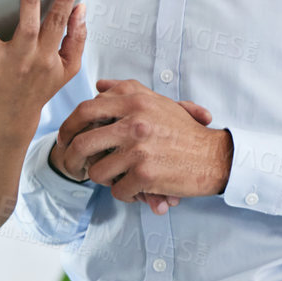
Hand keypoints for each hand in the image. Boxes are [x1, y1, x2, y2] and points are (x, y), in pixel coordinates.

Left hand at [0, 0, 86, 139]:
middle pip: (27, 28)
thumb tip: (80, 8)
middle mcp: (23, 59)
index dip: (66, 0)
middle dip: (29, 3)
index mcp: (46, 56)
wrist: (11, 118)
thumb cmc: (40, 85)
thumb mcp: (67, 68)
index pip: (58, 23)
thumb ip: (76, 38)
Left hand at [49, 102, 210, 211]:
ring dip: (103, 180)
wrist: (214, 157)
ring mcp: (139, 148)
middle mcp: (134, 121)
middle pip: (82, 142)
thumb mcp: (156, 102)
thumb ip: (126, 91)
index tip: (66, 138)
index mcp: (134, 101)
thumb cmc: (184, 131)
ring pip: (97, 171)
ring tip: (116, 178)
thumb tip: (99, 85)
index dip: (69, 126)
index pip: (85, 110)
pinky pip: (118, 191)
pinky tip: (137, 191)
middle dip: (71, 158)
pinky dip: (125, 194)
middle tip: (73, 166)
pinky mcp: (145, 174)